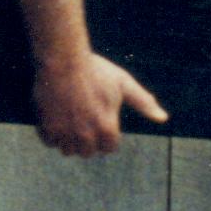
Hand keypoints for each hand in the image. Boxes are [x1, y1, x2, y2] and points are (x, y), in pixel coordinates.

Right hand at [31, 53, 167, 159]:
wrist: (63, 58)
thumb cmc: (95, 70)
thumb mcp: (123, 83)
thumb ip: (143, 103)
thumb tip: (163, 118)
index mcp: (108, 127)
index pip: (109, 148)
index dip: (105, 134)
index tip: (99, 119)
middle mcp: (87, 135)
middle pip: (88, 152)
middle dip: (87, 140)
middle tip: (83, 119)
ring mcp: (66, 133)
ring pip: (68, 150)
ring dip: (69, 139)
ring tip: (69, 118)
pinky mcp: (47, 128)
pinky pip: (50, 142)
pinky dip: (52, 134)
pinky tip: (56, 116)